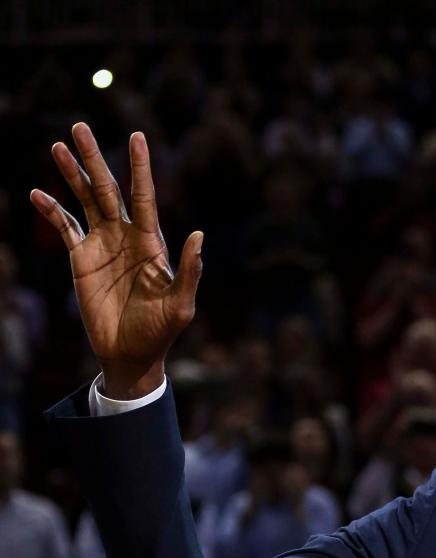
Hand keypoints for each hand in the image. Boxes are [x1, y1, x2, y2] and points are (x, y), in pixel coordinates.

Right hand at [30, 123, 201, 397]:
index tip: (138, 136)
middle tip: (80, 127)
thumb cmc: (160, 332)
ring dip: (72, 174)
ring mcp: (102, 244)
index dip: (141, 167)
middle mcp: (126, 236)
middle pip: (108, 189)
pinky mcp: (81, 258)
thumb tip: (199, 236)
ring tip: (58, 146)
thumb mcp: (180, 306)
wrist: (131, 354)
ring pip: (85, 200)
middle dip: (95, 158)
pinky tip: (36, 193)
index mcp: (151, 243)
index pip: (145, 196)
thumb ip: (189, 271)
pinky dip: (51, 210)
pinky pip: (65, 227)